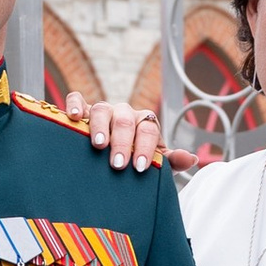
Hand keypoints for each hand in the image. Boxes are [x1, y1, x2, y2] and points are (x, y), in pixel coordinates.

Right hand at [71, 91, 198, 177]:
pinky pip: (77, 99)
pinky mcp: (83, 109)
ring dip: (100, 127)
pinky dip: (75, 104)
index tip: (140, 167)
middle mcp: (124, 114)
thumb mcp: (152, 162)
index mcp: (144, 123)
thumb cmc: (133, 158)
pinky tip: (74, 117)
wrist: (110, 155)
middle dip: (123, 143)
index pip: (149, 129)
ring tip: (98, 145)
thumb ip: (170, 162)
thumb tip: (190, 159)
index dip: (145, 147)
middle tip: (118, 164)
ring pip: (102, 109)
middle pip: (125, 120)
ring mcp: (103, 110)